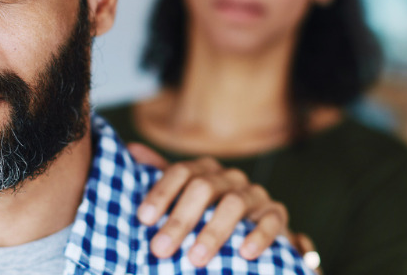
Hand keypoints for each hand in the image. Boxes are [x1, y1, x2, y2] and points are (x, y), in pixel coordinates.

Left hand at [128, 143, 288, 266]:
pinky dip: (259, 235)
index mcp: (205, 171)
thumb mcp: (183, 197)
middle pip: (203, 188)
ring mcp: (255, 194)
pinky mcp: (276, 214)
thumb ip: (160, 177)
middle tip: (160, 248)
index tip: (144, 219)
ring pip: (235, 203)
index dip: (161, 193)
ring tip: (195, 258)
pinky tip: (245, 253)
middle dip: (181, 219)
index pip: (181, 172)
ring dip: (213, 231)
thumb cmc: (209, 215)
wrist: (253, 231)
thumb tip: (130, 149)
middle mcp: (229, 177)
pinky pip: (271, 219)